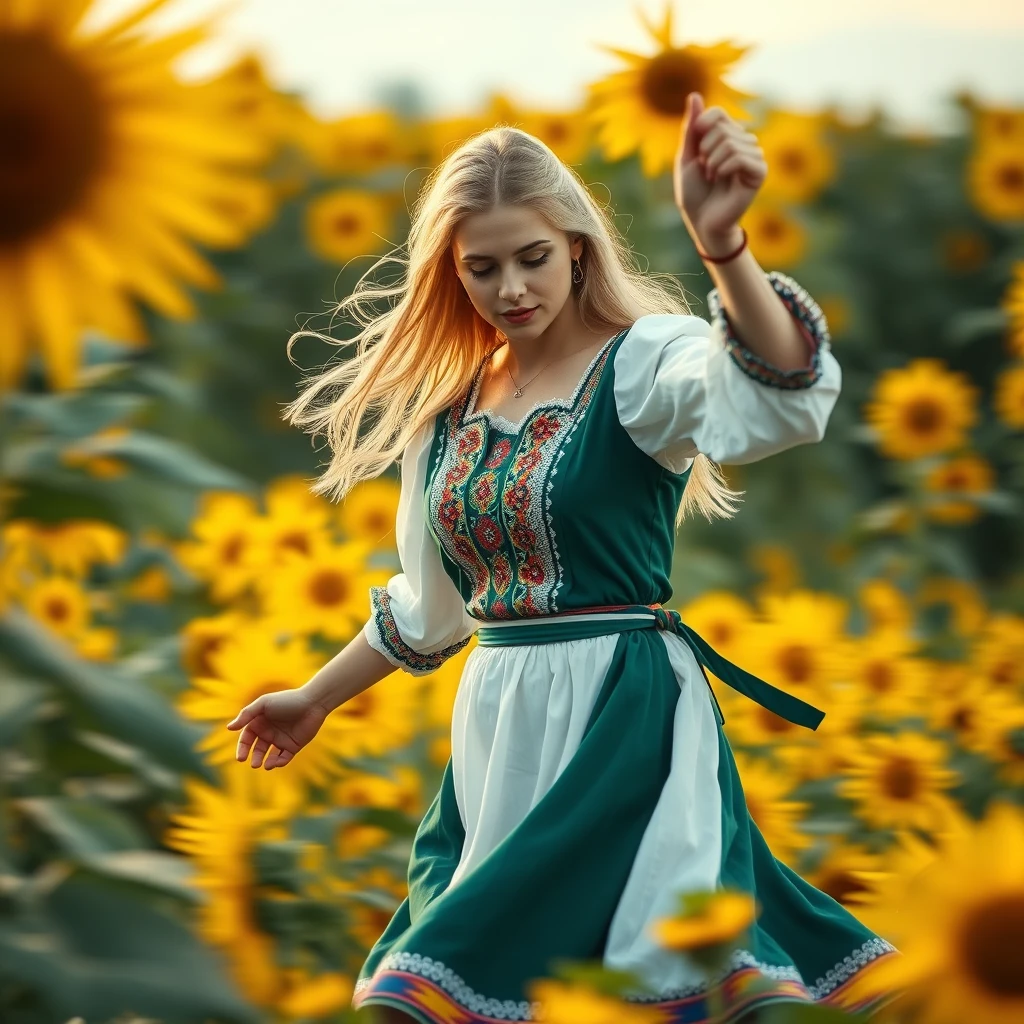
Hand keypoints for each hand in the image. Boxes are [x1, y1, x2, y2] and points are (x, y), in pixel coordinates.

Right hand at [225, 688, 328, 769]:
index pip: (247, 738)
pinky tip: (275, 763)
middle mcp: (269, 732)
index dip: (242, 748)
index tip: (241, 757)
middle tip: (254, 764)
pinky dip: (278, 762)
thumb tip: (229, 728)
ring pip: (269, 756)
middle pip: (257, 749)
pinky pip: (283, 758)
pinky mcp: (293, 746)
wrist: (313, 703)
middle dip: (254, 758)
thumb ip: (246, 715)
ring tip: (264, 765)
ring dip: (265, 762)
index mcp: (260, 722)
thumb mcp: (264, 704)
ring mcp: (281, 739)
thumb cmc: (287, 701)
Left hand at [673, 92, 766, 248]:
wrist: (702, 222)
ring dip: (712, 163)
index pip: (717, 113)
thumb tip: (694, 94)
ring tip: (713, 178)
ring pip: (730, 142)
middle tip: (707, 171)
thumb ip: (691, 128)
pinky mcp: (760, 171)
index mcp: (728, 136)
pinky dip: (724, 168)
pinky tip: (723, 180)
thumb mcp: (686, 157)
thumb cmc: (694, 193)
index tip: (697, 151)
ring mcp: (754, 155)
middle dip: (704, 151)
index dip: (701, 128)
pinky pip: (740, 156)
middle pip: (721, 127)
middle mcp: (744, 142)